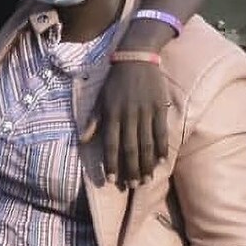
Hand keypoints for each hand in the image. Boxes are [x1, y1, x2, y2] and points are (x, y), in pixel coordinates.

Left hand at [81, 60, 169, 186]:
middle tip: (132, 186)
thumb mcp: (100, 99)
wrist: (136, 59)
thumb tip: (82, 140)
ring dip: (146, 164)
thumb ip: (93, 120)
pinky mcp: (159, 108)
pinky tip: (162, 161)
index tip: (112, 180)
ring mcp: (145, 113)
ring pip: (146, 144)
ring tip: (145, 180)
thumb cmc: (115, 81)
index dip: (112, 163)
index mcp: (111, 115)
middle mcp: (128, 116)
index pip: (111, 145)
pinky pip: (161, 132)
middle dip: (130, 169)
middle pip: (130, 148)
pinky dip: (162, 148)